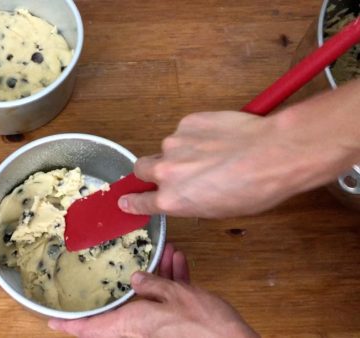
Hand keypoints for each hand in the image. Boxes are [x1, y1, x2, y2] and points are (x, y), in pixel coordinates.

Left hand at [48, 244, 257, 337]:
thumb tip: (135, 279)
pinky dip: (172, 282)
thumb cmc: (204, 325)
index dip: (69, 324)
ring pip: (149, 298)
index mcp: (133, 324)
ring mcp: (160, 327)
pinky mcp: (178, 325)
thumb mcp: (176, 296)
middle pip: (121, 308)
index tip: (51, 320)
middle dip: (124, 283)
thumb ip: (152, 285)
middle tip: (120, 266)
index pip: (91, 328)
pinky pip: (168, 300)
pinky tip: (178, 261)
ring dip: (156, 275)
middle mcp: (142, 328)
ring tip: (165, 252)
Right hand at [118, 80, 359, 217]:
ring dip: (181, 152)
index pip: (139, 201)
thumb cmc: (254, 189)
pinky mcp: (188, 122)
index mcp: (172, 200)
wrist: (272, 153)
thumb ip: (190, 202)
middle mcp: (166, 172)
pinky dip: (196, 135)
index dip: (131, 201)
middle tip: (173, 172)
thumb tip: (187, 195)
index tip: (125, 200)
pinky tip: (218, 139)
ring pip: (168, 148)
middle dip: (150, 171)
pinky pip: (185, 130)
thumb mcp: (219, 210)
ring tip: (212, 154)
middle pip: (141, 168)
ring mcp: (175, 143)